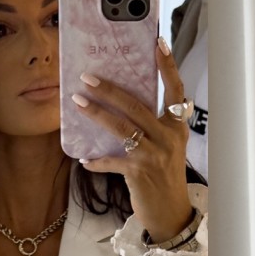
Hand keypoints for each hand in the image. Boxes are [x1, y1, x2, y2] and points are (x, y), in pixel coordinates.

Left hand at [72, 37, 193, 242]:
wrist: (171, 212)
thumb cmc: (165, 176)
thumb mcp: (167, 147)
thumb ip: (153, 125)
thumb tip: (123, 102)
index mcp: (177, 127)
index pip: (175, 90)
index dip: (167, 66)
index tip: (157, 42)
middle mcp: (168, 138)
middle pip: (137, 106)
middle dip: (109, 89)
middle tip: (88, 77)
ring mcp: (154, 155)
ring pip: (122, 127)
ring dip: (96, 113)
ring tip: (77, 102)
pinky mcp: (139, 173)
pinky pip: (112, 161)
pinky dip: (97, 160)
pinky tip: (84, 159)